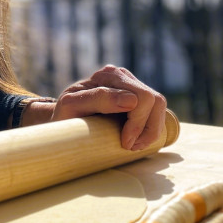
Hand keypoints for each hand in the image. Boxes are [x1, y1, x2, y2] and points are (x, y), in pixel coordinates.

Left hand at [22, 65, 166, 151]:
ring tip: (135, 145)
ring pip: (159, 105)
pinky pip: (157, 111)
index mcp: (108, 76)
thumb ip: (97, 98)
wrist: (62, 121)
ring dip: (152, 129)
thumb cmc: (65, 115)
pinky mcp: (137, 99)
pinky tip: (138, 140)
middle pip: (154, 100)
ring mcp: (131, 85)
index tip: (125, 143)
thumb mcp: (72, 106)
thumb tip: (130, 100)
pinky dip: (153, 129)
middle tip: (131, 147)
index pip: (140, 98)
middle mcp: (122, 76)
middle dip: (147, 128)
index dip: (137, 124)